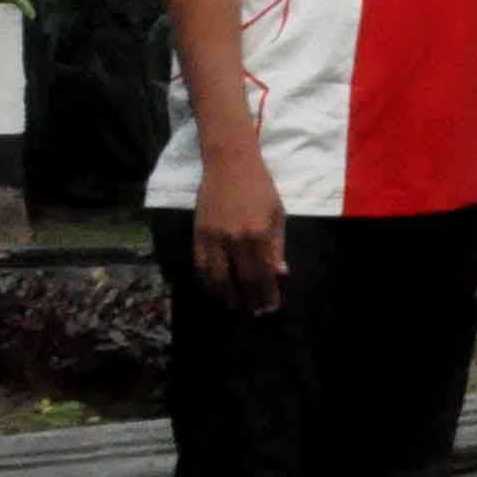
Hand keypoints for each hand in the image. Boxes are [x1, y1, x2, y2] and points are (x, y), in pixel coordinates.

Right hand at [195, 147, 287, 315]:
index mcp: (258, 234)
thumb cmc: (260, 186)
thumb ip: (277, 246)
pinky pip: (200, 264)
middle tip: (254, 312)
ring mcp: (213, 237)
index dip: (266, 294)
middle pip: (240, 279)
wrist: (229, 163)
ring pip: (216, 277)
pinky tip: (214, 288)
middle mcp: (234, 239)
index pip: (263, 273)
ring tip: (234, 305)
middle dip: (248, 299)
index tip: (270, 308)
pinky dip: (206, 280)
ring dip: (225, 295)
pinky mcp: (197, 233)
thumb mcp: (277, 214)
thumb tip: (280, 273)